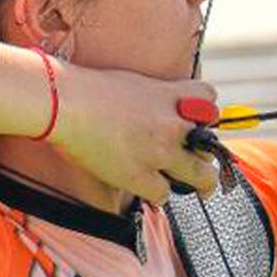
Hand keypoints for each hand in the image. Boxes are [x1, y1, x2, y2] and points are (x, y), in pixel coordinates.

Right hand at [50, 63, 221, 203]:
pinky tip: (152, 189)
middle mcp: (173, 124)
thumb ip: (158, 96)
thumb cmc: (92, 89)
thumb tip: (163, 107)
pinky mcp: (138, 175)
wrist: (65, 104)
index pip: (210, 98)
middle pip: (211, 144)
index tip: (200, 121)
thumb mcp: (137, 82)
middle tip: (209, 169)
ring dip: (199, 183)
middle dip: (210, 156)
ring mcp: (158, 151)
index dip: (206, 111)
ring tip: (199, 189)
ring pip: (199, 176)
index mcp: (172, 96)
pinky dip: (159, 193)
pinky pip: (163, 193)